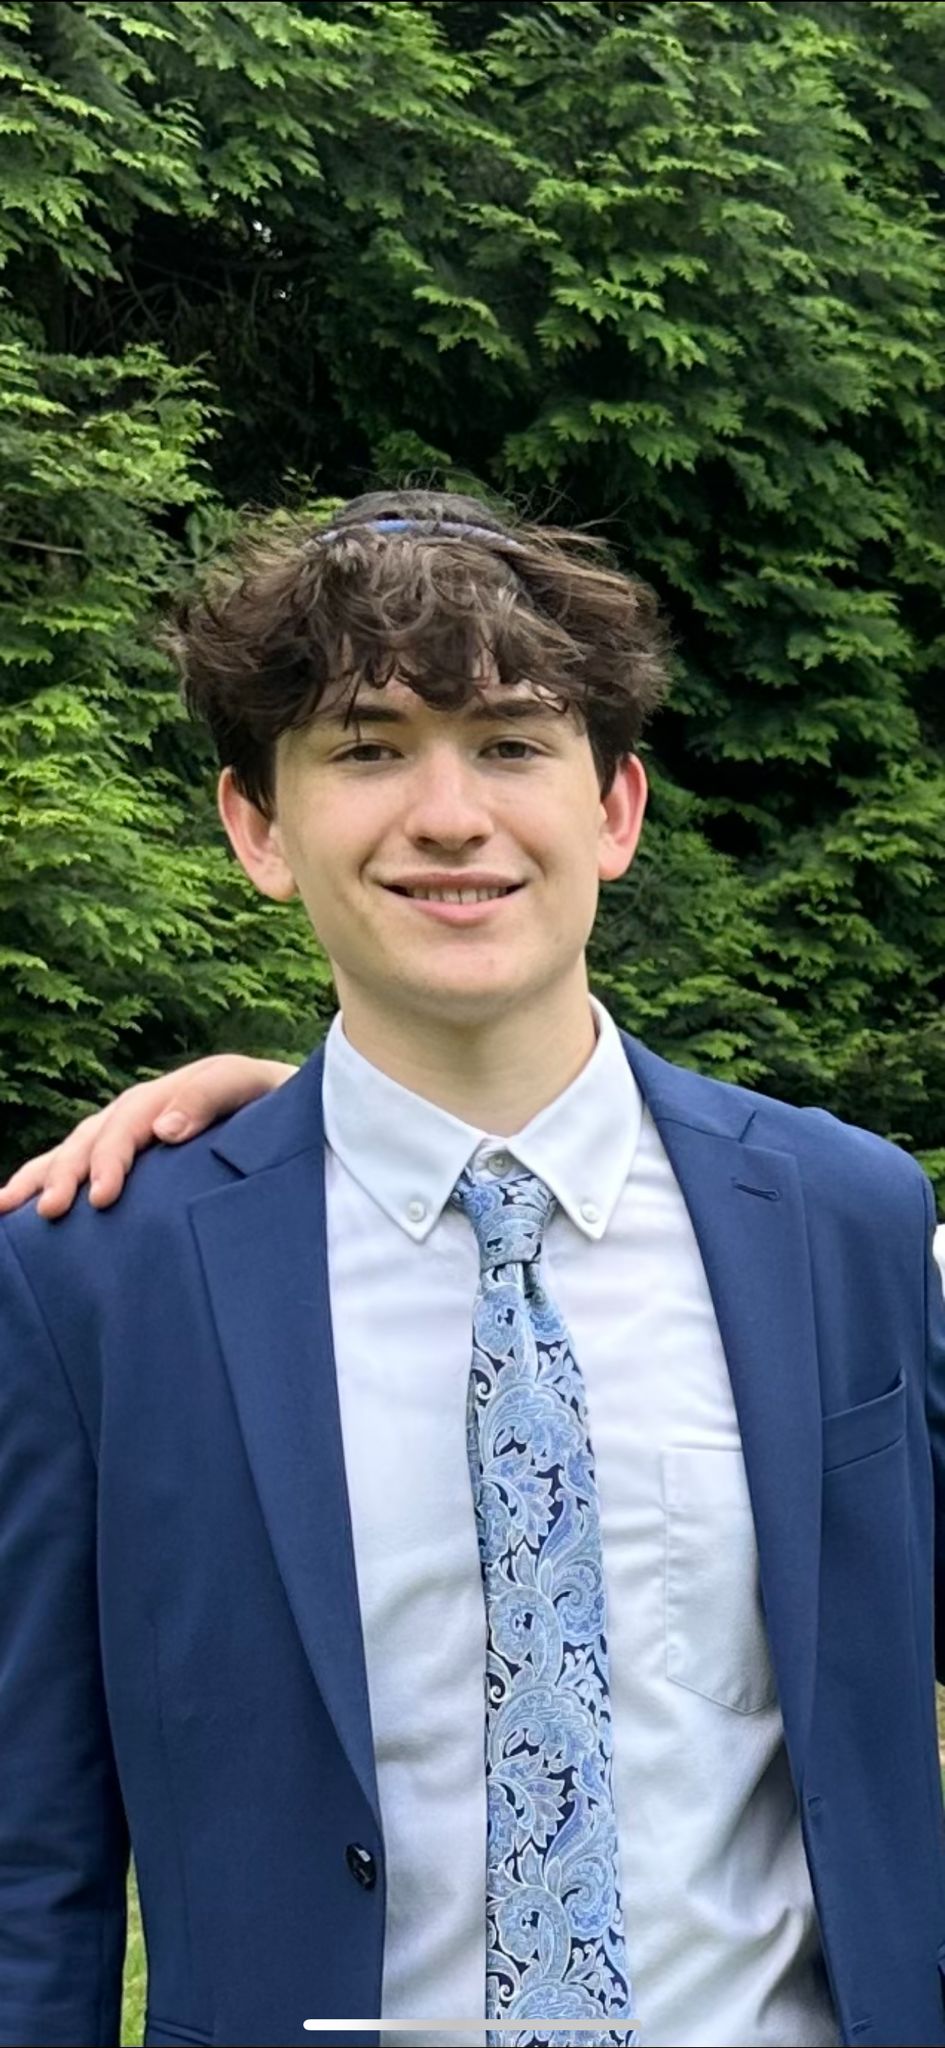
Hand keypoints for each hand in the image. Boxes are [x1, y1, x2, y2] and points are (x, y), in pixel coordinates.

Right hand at [0, 1056, 296, 1218]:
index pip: (128, 1124)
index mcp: (168, 1097)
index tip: (102, 1197)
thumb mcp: (253, 1087)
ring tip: (8, 1205)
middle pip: (92, 1138)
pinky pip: (79, 1166)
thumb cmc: (275, 1104)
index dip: (111, 1158)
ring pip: (73, 1151)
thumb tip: (164, 1129)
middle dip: (66, 1173)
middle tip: (51, 1210)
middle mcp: (140, 1114)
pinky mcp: (127, 1161)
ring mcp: (129, 1135)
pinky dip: (43, 1180)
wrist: (293, 1112)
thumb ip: (212, 1097)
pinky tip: (13, 1207)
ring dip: (42, 1176)